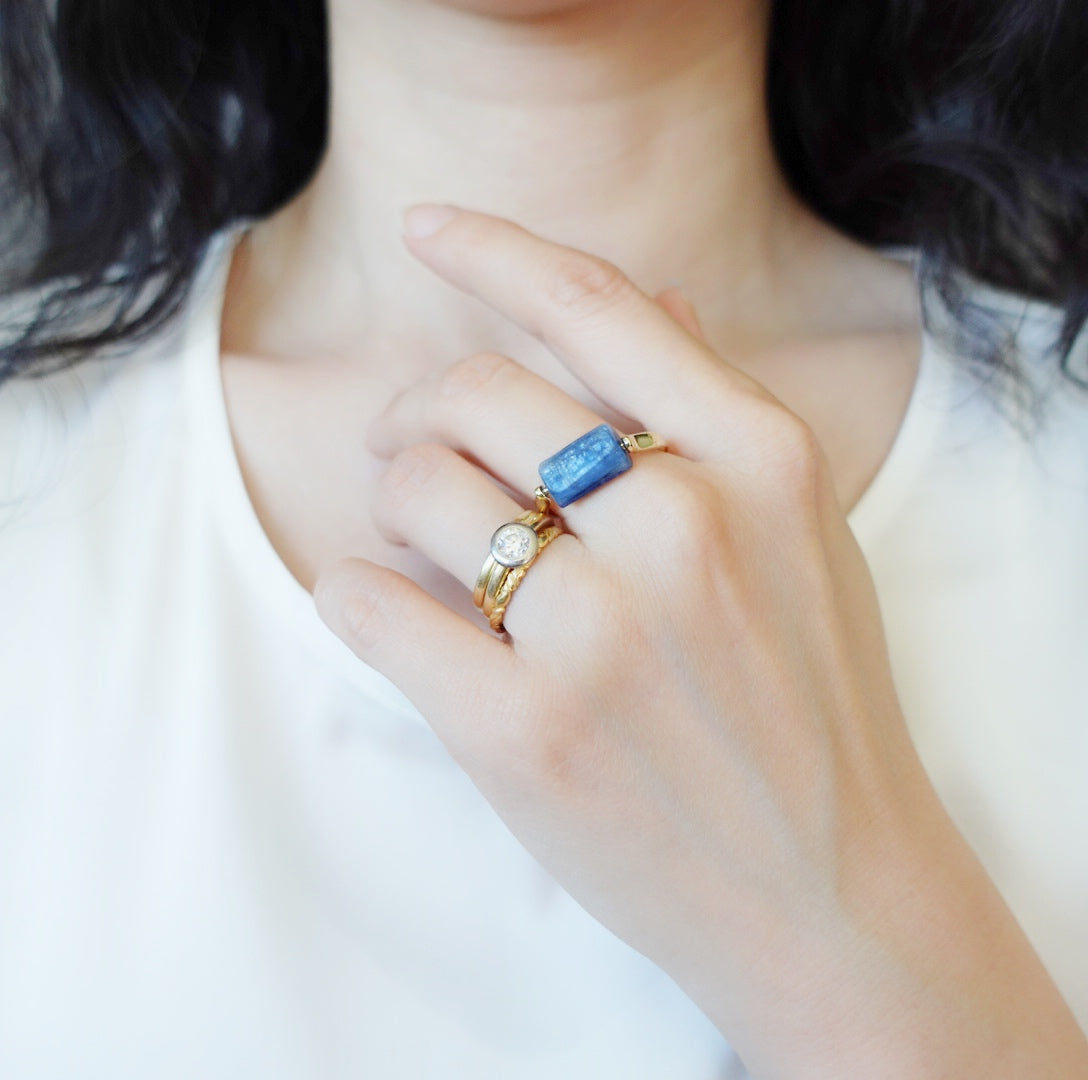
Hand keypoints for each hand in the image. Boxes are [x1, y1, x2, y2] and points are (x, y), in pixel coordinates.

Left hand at [315, 207, 1087, 1077]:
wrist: (834, 889)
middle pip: (476, 393)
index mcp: (758, 459)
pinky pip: (370, 606)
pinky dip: (355, 594)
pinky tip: (383, 608)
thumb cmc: (814, 705)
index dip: (491, 248)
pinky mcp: (523, 733)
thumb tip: (644, 300)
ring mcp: (598, 634)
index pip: (593, 304)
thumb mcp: (803, 535)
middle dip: (419, 410)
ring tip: (420, 541)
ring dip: (393, 502)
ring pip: (414, 489)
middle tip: (408, 446)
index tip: (425, 228)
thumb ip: (716, 412)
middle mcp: (681, 526)